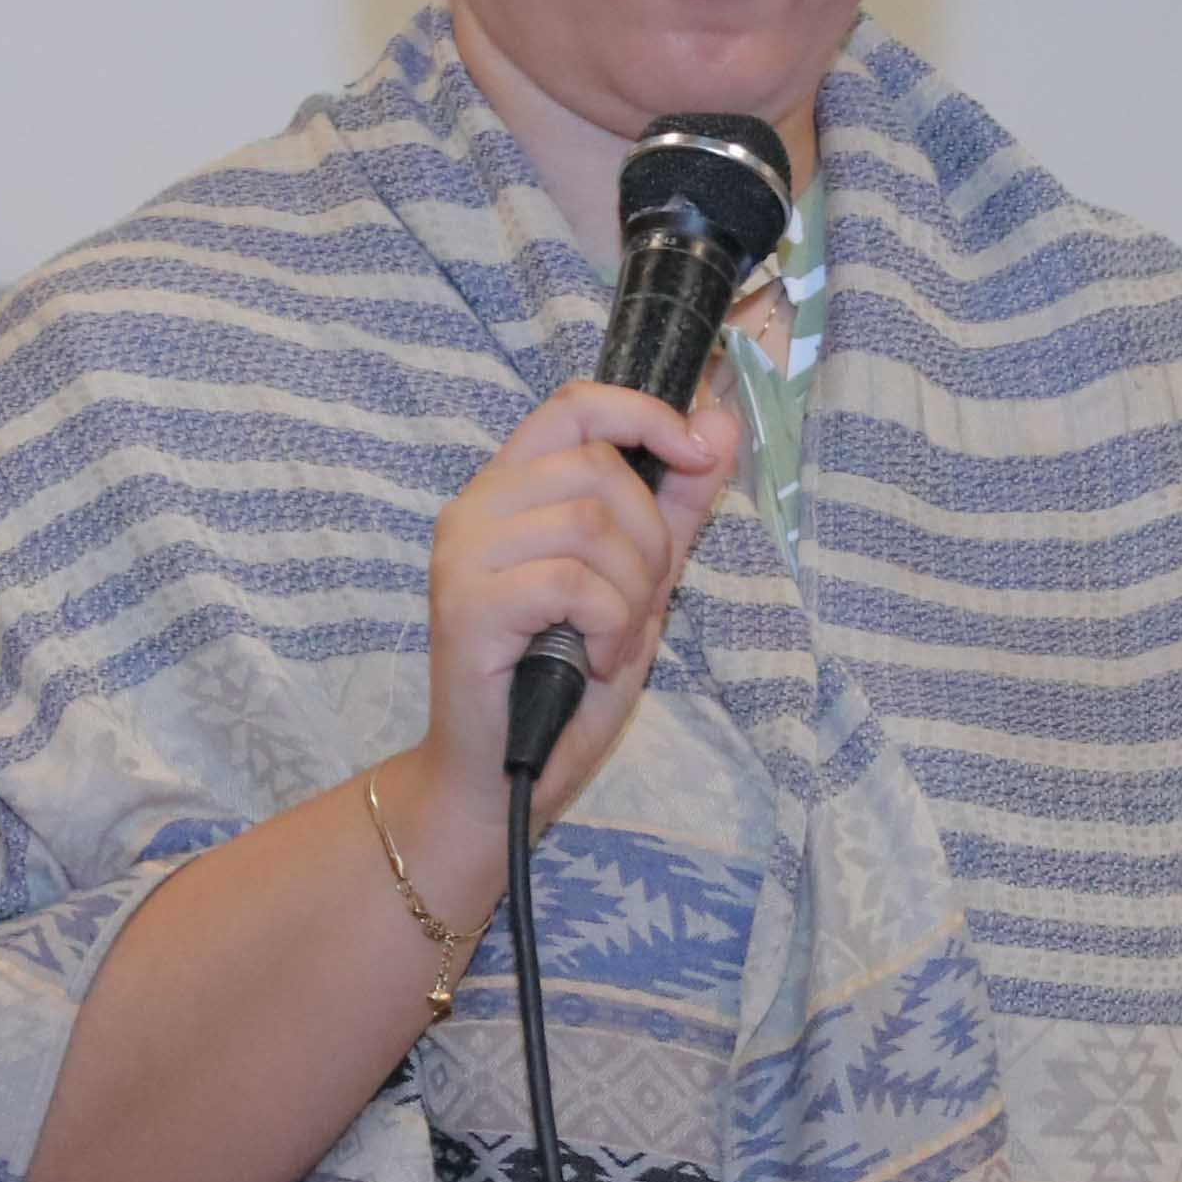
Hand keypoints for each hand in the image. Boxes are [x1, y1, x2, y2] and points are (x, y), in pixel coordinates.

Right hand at [421, 373, 739, 827]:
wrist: (507, 776)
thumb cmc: (568, 681)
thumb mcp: (640, 582)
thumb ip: (676, 506)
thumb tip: (719, 422)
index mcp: (510, 490)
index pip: (575, 405)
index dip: (644, 414)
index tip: (699, 453)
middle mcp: (475, 508)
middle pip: (595, 466)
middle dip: (649, 538)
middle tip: (640, 605)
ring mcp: (462, 554)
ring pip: (588, 521)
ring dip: (630, 590)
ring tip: (614, 640)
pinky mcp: (466, 604)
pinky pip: (571, 581)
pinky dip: (608, 624)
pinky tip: (596, 661)